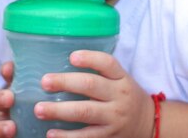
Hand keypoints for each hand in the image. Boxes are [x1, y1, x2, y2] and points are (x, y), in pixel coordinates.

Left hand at [34, 50, 153, 137]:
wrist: (148, 124)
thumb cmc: (125, 96)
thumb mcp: (120, 79)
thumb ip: (99, 72)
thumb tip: (61, 62)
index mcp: (121, 78)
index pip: (108, 63)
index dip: (89, 58)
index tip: (71, 57)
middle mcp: (119, 96)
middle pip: (91, 86)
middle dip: (65, 83)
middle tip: (44, 81)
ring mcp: (114, 118)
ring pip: (85, 112)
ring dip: (60, 110)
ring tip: (39, 109)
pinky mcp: (108, 137)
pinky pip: (85, 136)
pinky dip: (67, 136)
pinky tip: (51, 133)